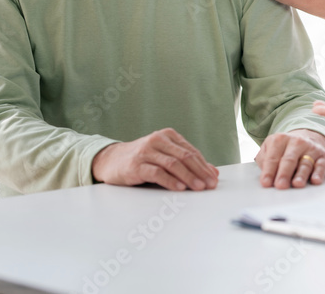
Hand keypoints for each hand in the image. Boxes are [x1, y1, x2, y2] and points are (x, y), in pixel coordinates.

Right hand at [91, 128, 218, 191]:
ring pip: (173, 164)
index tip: (214, 179)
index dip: (204, 166)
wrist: (111, 160)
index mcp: (168, 135)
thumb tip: (212, 172)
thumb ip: (187, 162)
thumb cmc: (142, 159)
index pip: (191, 152)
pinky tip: (180, 188)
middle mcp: (158, 140)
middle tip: (210, 185)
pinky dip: (170, 181)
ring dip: (189, 178)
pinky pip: (157, 173)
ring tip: (199, 188)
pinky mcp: (136, 165)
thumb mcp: (164, 156)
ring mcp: (146, 151)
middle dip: (200, 172)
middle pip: (185, 157)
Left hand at [255, 129, 324, 188]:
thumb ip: (264, 161)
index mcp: (280, 139)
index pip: (273, 158)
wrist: (306, 138)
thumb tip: (265, 176)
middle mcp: (296, 142)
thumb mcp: (270, 149)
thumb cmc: (284, 150)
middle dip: (284, 173)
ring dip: (301, 174)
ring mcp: (311, 149)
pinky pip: (321, 165)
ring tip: (297, 184)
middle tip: (280, 185)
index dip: (269, 171)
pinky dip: (319, 173)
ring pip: (305, 163)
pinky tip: (315, 180)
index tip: (266, 183)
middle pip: (289, 160)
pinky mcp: (322, 157)